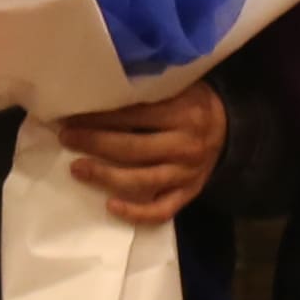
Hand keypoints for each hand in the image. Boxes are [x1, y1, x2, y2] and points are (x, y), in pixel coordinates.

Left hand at [51, 83, 223, 225]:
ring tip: (77, 169)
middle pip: (132, 148)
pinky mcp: (189, 194)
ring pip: (141, 181)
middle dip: (94, 143)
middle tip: (67, 138)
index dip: (99, 117)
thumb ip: (150, 90)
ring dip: (104, 176)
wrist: (232, 130)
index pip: (133, 116)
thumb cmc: (195, 104)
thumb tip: (100, 90)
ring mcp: (187, 174)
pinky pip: (161, 210)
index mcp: (183, 113)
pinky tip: (110, 206)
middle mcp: (185, 145)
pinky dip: (136, 212)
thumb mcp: (180, 87)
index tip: (72, 115)